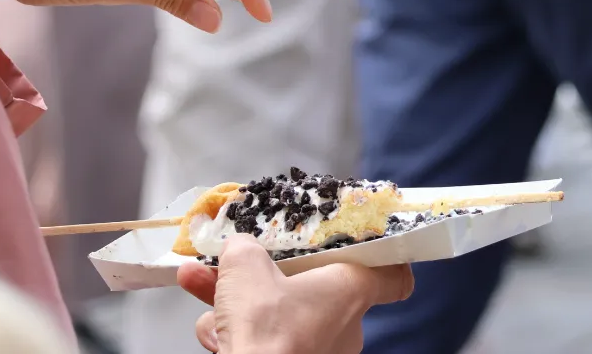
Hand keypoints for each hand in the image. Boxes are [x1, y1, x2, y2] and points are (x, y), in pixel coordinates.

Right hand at [177, 237, 413, 353]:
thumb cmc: (265, 327)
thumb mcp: (245, 265)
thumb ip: (245, 249)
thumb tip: (239, 248)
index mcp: (348, 291)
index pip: (392, 278)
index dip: (384, 259)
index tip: (372, 248)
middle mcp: (343, 326)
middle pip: (312, 289)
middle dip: (267, 275)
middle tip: (240, 262)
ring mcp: (320, 353)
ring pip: (278, 316)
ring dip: (235, 302)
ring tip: (199, 284)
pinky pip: (265, 344)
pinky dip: (234, 337)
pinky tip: (212, 333)